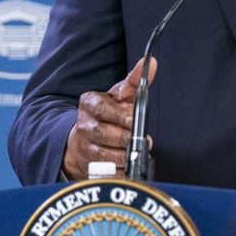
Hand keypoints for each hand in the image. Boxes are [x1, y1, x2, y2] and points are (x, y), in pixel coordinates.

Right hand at [63, 57, 156, 179]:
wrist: (85, 138)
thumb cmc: (108, 113)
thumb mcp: (120, 95)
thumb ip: (135, 81)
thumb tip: (151, 63)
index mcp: (89, 103)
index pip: (102, 108)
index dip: (119, 116)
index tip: (134, 121)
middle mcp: (84, 125)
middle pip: (103, 133)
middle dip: (124, 138)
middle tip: (142, 141)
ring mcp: (84, 146)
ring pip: (103, 154)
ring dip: (122, 156)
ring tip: (136, 154)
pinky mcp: (88, 165)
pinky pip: (104, 172)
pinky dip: (118, 172)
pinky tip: (128, 168)